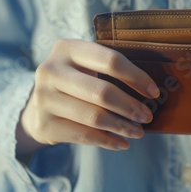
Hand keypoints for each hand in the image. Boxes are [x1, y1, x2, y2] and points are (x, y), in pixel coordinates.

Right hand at [17, 39, 158, 151]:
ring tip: (138, 132)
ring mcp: (43, 98)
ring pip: (94, 116)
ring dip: (122, 127)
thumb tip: (151, 90)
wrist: (37, 105)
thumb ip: (110, 68)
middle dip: (130, 107)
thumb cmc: (75, 81)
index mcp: (68, 48)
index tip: (153, 92)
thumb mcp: (85, 64)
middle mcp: (51, 70)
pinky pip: (83, 135)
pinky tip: (122, 143)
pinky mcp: (43, 123)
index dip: (136, 77)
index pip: (110, 60)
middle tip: (147, 117)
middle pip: (102, 92)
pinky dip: (107, 141)